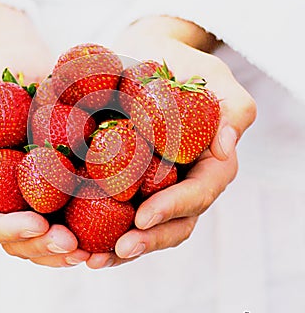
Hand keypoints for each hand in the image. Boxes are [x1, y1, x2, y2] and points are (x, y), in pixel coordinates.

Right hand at [0, 3, 89, 266]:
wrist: (20, 68)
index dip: (6, 230)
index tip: (38, 223)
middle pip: (15, 240)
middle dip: (43, 247)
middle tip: (72, 245)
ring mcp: (28, 197)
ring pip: (42, 238)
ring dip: (64, 251)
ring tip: (91, 252)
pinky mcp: (56, 187)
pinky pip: (67, 217)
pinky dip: (84, 231)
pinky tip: (103, 236)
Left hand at [86, 15, 255, 268]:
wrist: (146, 53)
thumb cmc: (181, 64)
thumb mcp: (212, 77)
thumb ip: (231, 108)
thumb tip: (225, 147)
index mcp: (207, 162)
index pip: (198, 193)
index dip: (174, 209)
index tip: (141, 218)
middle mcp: (184, 180)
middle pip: (175, 223)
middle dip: (147, 240)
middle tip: (117, 250)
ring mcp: (158, 184)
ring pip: (148, 227)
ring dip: (122, 248)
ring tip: (92, 259)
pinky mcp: (130, 181)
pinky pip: (120, 212)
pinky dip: (103, 231)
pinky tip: (80, 241)